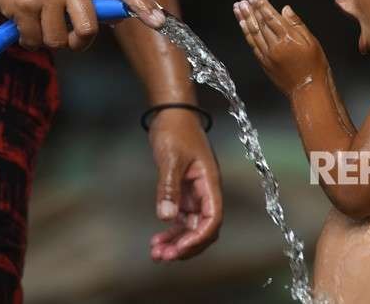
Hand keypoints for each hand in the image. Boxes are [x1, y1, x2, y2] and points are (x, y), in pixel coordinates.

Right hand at [0, 0, 165, 50]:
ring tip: (39, 18)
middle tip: (71, 37)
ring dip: (49, 39)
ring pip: (58, 41)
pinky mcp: (23, 6)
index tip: (159, 21)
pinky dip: (29, 38)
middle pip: (88, 30)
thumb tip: (119, 16)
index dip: (141, 4)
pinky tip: (23, 21)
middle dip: (79, 42)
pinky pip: (34, 41)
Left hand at [148, 109, 222, 260]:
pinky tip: (157, 239)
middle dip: (186, 245)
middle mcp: (205, 191)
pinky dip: (171, 230)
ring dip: (177, 241)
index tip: (179, 249)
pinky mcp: (183, 191)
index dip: (198, 237)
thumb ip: (169, 187)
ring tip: (156, 253)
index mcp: (209, 183)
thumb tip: (165, 217)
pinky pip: (181, 218)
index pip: (212, 218)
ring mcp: (195, 192)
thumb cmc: (175, 130)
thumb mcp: (170, 158)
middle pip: (204, 228)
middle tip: (163, 257)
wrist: (171, 113)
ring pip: (191, 226)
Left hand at [234, 0, 327, 95]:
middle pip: (260, 24)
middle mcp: (275, 46)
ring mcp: (268, 55)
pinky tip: (242, 25)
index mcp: (288, 39)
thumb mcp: (313, 42)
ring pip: (253, 33)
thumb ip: (298, 24)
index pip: (271, 17)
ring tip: (238, 8)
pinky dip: (246, 34)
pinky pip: (253, 45)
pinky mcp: (264, 63)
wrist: (308, 90)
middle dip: (250, 10)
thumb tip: (285, 10)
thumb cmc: (314, 67)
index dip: (262, 5)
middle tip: (243, 0)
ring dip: (244, 19)